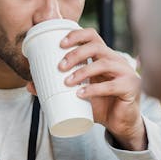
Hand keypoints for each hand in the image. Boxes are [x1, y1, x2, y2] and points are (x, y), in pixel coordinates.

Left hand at [56, 27, 146, 149]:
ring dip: (82, 71)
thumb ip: (57, 88)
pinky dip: (94, 90)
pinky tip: (81, 94)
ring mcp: (125, 72)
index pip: (92, 36)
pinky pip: (112, 85)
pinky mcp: (130, 87)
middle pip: (96, 46)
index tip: (60, 44)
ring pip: (103, 63)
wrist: (121, 123)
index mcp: (104, 56)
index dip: (76, 35)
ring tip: (67, 82)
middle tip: (60, 66)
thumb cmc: (100, 104)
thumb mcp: (77, 94)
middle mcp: (115, 60)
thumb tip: (30, 86)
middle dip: (76, 53)